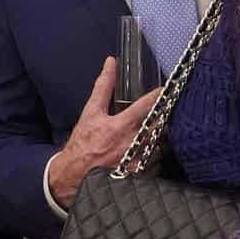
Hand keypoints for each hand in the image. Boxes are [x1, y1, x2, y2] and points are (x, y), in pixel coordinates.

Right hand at [48, 57, 159, 208]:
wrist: (73, 175)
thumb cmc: (82, 143)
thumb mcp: (90, 112)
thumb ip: (103, 86)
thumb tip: (111, 63)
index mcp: (119, 126)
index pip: (146, 106)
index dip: (159, 96)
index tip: (166, 90)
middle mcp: (130, 144)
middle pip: (159, 127)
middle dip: (161, 121)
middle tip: (160, 117)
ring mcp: (136, 162)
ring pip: (159, 146)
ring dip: (158, 139)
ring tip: (150, 137)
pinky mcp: (139, 176)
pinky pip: (155, 164)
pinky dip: (153, 157)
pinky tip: (145, 154)